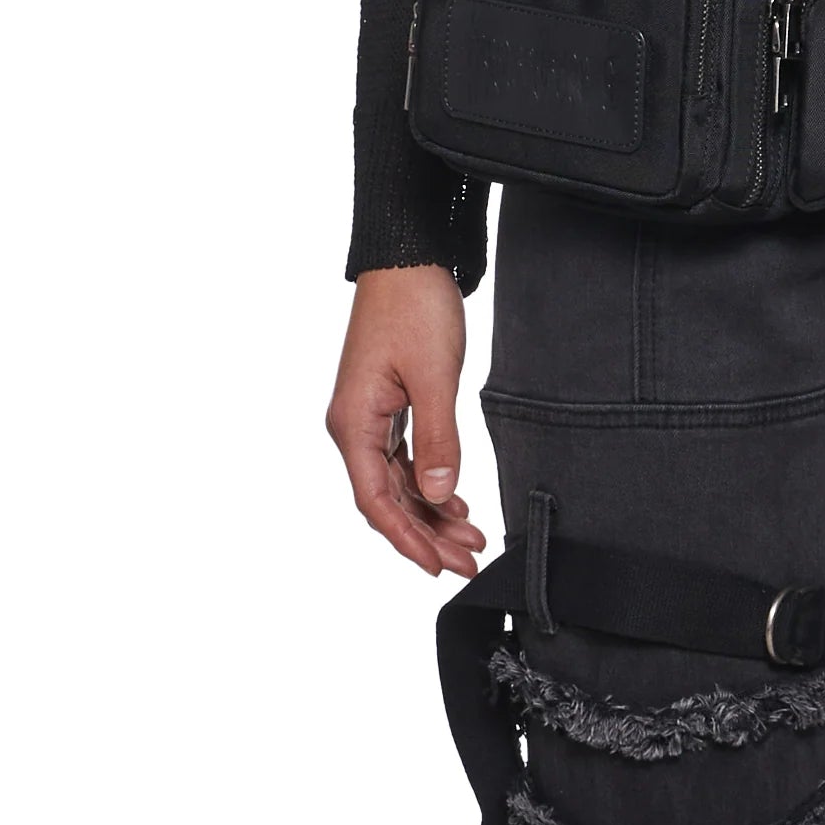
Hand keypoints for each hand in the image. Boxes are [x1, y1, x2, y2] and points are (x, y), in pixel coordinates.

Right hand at [327, 264, 486, 577]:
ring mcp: (369, 416)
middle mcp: (354, 426)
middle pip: (388, 498)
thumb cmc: (414, 307)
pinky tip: (453, 500)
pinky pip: (404, 458)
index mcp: (354, 424)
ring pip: (398, 481)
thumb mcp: (434, 375)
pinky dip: (429, 481)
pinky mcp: (386, 404)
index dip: (407, 539)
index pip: (376, 501)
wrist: (407, 257)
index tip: (437, 566)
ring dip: (431, 510)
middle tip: (468, 558)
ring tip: (470, 536)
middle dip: (427, 533)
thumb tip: (436, 496)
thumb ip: (438, 439)